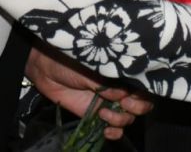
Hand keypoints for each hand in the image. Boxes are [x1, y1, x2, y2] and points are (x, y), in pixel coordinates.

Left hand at [25, 46, 153, 140]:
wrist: (47, 69)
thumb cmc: (70, 59)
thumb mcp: (91, 67)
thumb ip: (107, 82)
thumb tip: (121, 94)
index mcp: (121, 73)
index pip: (143, 85)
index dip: (143, 94)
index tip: (131, 95)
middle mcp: (119, 88)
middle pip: (142, 104)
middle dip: (137, 107)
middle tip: (123, 104)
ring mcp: (108, 103)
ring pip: (128, 118)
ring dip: (121, 120)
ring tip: (104, 114)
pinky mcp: (96, 115)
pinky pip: (113, 128)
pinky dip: (114, 132)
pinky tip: (106, 131)